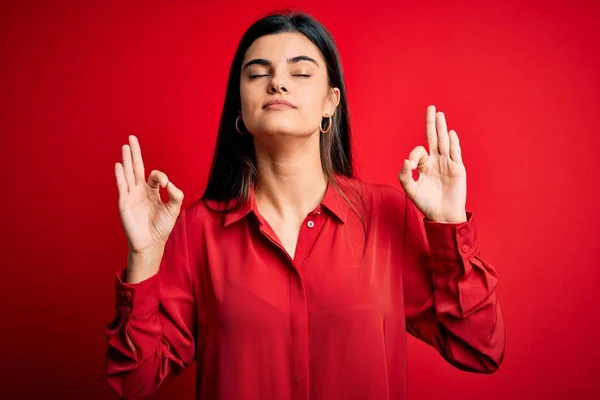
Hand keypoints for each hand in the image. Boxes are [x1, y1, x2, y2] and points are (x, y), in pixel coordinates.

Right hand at [115, 135, 184, 255]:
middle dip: (135, 153)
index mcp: (152, 191)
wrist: (151, 243)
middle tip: (132, 138)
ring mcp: (131, 195)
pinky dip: (120, 175)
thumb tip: (168, 182)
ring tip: (125, 146)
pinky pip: (122, 186)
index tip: (166, 185)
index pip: (155, 176)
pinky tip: (119, 165)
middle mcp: (140, 191)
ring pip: (128, 173)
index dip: (161, 176)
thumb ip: (175, 194)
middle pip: (137, 167)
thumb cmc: (161, 227)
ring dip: (126, 160)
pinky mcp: (124, 203)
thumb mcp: (174, 209)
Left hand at [398, 105, 466, 222]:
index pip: (419, 152)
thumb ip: (405, 176)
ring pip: (444, 142)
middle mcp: (436, 162)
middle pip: (434, 138)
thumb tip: (407, 161)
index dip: (414, 155)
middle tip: (431, 108)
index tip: (412, 166)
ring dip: (442, 128)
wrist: (443, 215)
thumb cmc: (426, 204)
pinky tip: (451, 133)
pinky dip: (453, 143)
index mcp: (424, 166)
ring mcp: (448, 164)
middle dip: (431, 123)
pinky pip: (455, 153)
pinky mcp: (458, 169)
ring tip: (439, 114)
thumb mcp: (410, 190)